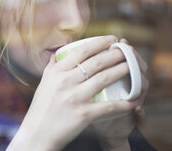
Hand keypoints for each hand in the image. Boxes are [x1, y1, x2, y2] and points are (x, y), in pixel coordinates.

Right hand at [7, 36, 138, 150]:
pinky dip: (123, 103)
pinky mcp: (84, 114)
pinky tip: (133, 100)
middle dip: (114, 53)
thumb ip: (51, 67)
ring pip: (104, 78)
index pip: (81, 51)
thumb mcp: (43, 83)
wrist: (37, 133)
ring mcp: (75, 97)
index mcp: (57, 72)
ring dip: (121, 70)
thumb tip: (56, 53)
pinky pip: (108, 106)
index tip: (111, 39)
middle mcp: (66, 81)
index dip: (99, 42)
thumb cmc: (41, 108)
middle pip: (96, 62)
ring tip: (131, 66)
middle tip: (125, 50)